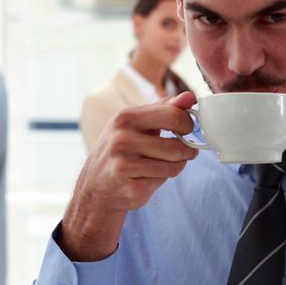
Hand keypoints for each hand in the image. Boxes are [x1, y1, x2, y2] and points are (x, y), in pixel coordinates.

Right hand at [60, 92, 199, 261]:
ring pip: (173, 165)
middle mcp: (121, 139)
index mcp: (125, 117)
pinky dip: (163, 179)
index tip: (187, 130)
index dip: (187, 124)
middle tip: (186, 151)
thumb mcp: (137, 123)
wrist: (95, 186)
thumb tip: (189, 97)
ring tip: (164, 163)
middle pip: (176, 145)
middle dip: (187, 150)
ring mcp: (124, 164)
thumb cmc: (121, 150)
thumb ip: (164, 109)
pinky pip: (164, 181)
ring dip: (176, 165)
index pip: (172, 115)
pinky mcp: (131, 187)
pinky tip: (149, 176)